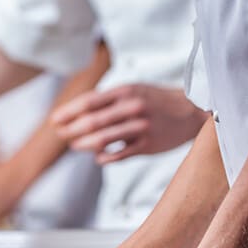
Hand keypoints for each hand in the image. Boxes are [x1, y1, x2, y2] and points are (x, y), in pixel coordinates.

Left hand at [51, 84, 207, 163]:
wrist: (193, 111)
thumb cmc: (155, 101)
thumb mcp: (133, 91)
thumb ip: (108, 100)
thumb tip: (77, 113)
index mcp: (126, 91)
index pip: (89, 102)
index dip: (68, 112)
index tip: (54, 120)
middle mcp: (132, 107)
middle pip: (92, 122)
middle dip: (71, 130)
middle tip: (60, 135)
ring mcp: (140, 127)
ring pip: (103, 139)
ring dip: (84, 144)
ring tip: (75, 146)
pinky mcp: (147, 145)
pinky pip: (119, 155)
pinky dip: (104, 157)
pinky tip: (98, 157)